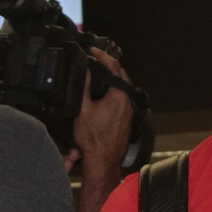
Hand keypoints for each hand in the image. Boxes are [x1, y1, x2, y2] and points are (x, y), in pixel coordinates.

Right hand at [69, 49, 132, 176]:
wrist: (102, 160)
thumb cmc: (93, 139)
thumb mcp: (83, 109)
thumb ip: (84, 87)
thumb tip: (85, 70)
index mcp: (119, 97)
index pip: (114, 67)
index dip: (103, 55)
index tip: (94, 50)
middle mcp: (127, 102)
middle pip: (122, 76)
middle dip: (110, 65)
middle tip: (97, 58)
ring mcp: (129, 111)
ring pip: (123, 88)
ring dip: (113, 78)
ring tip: (100, 72)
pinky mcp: (127, 119)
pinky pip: (123, 98)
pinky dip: (114, 91)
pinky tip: (104, 93)